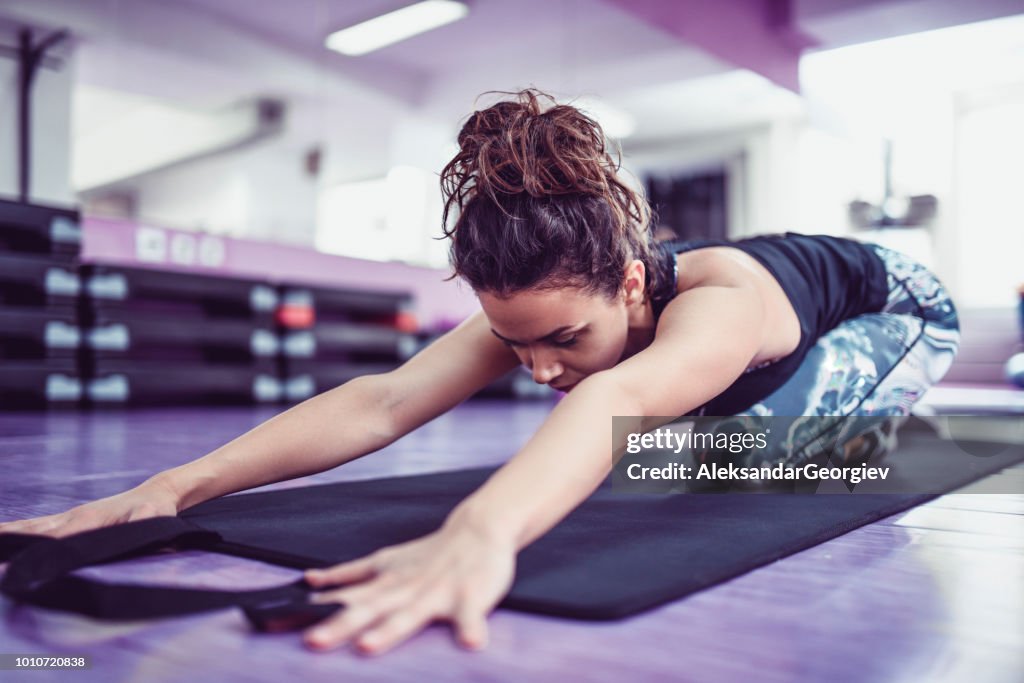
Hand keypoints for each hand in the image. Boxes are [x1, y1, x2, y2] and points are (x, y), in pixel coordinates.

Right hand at [0, 478, 180, 538]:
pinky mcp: (70, 519)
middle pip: (33, 532)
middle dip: (10, 544)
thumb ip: (141, 525)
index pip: (55, 540)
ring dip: (7, 535)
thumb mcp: (154, 518)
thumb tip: (133, 531)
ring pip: (31, 527)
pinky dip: (16, 530)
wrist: (156, 494)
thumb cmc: (156, 510)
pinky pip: (37, 526)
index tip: (14, 566)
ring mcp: (69, 517)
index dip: (36, 554)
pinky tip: (1, 534)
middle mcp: (72, 518)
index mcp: (88, 521)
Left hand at [301, 519, 516, 655]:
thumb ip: (352, 574)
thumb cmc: (431, 554)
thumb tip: (311, 580)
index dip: (314, 612)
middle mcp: (404, 590)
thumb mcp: (387, 561)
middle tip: (312, 642)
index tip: (279, 622)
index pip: (345, 599)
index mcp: (386, 583)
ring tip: (369, 647)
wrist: (478, 529)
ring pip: (410, 615)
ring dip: (389, 631)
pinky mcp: (469, 599)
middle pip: (368, 610)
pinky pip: (471, 616)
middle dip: (340, 627)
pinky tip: (473, 644)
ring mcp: (436, 594)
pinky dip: (471, 628)